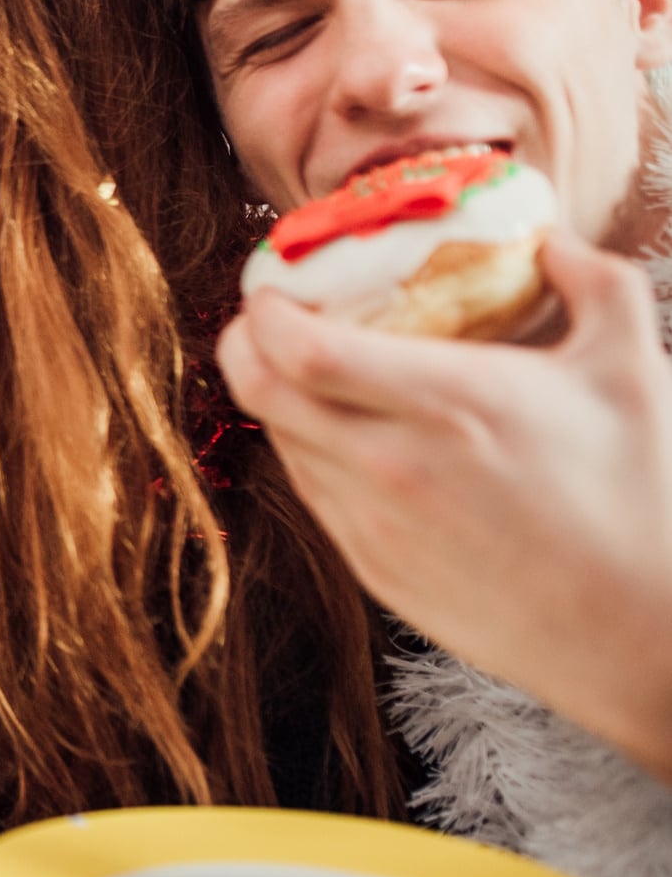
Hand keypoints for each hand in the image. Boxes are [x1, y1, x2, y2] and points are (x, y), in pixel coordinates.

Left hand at [220, 233, 671, 778]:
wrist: (639, 634)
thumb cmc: (642, 500)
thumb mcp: (632, 370)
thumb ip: (595, 283)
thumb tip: (552, 242)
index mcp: (446, 404)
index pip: (296, 351)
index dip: (263, 310)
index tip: (272, 283)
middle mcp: (389, 464)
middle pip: (258, 392)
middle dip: (244, 343)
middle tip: (268, 317)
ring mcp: (371, 523)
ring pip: (279, 442)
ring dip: (277, 398)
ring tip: (308, 371)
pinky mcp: (369, 567)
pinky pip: (310, 491)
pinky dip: (308, 450)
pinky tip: (345, 433)